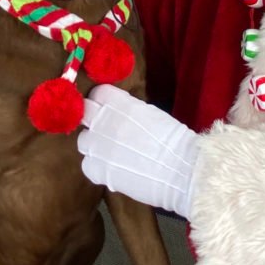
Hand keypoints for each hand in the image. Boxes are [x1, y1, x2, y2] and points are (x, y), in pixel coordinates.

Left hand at [77, 84, 199, 218]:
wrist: (181, 170)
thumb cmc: (174, 140)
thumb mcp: (150, 114)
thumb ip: (128, 111)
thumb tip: (119, 115)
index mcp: (119, 103)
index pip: (98, 94)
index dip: (103, 102)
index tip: (108, 109)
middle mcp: (103, 121)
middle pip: (85, 113)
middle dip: (94, 120)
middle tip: (106, 131)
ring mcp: (97, 146)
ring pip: (83, 141)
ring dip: (95, 145)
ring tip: (111, 154)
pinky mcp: (97, 170)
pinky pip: (88, 165)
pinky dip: (97, 168)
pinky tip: (112, 170)